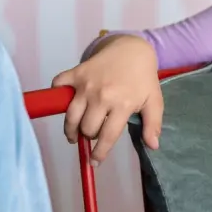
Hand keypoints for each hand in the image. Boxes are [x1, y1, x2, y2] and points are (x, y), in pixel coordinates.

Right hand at [53, 35, 162, 163]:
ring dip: (70, 129)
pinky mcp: (76, 72)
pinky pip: (58, 86)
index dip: (99, 153)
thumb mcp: (154, 101)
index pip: (107, 136)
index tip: (95, 162)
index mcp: (122, 104)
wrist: (132, 49)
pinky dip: (57, 94)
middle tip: (92, 135)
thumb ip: (153, 124)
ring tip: (74, 134)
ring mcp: (86, 83)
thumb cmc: (143, 78)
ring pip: (70, 115)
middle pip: (87, 128)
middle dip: (89, 136)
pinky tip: (67, 103)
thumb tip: (152, 146)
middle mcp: (102, 95)